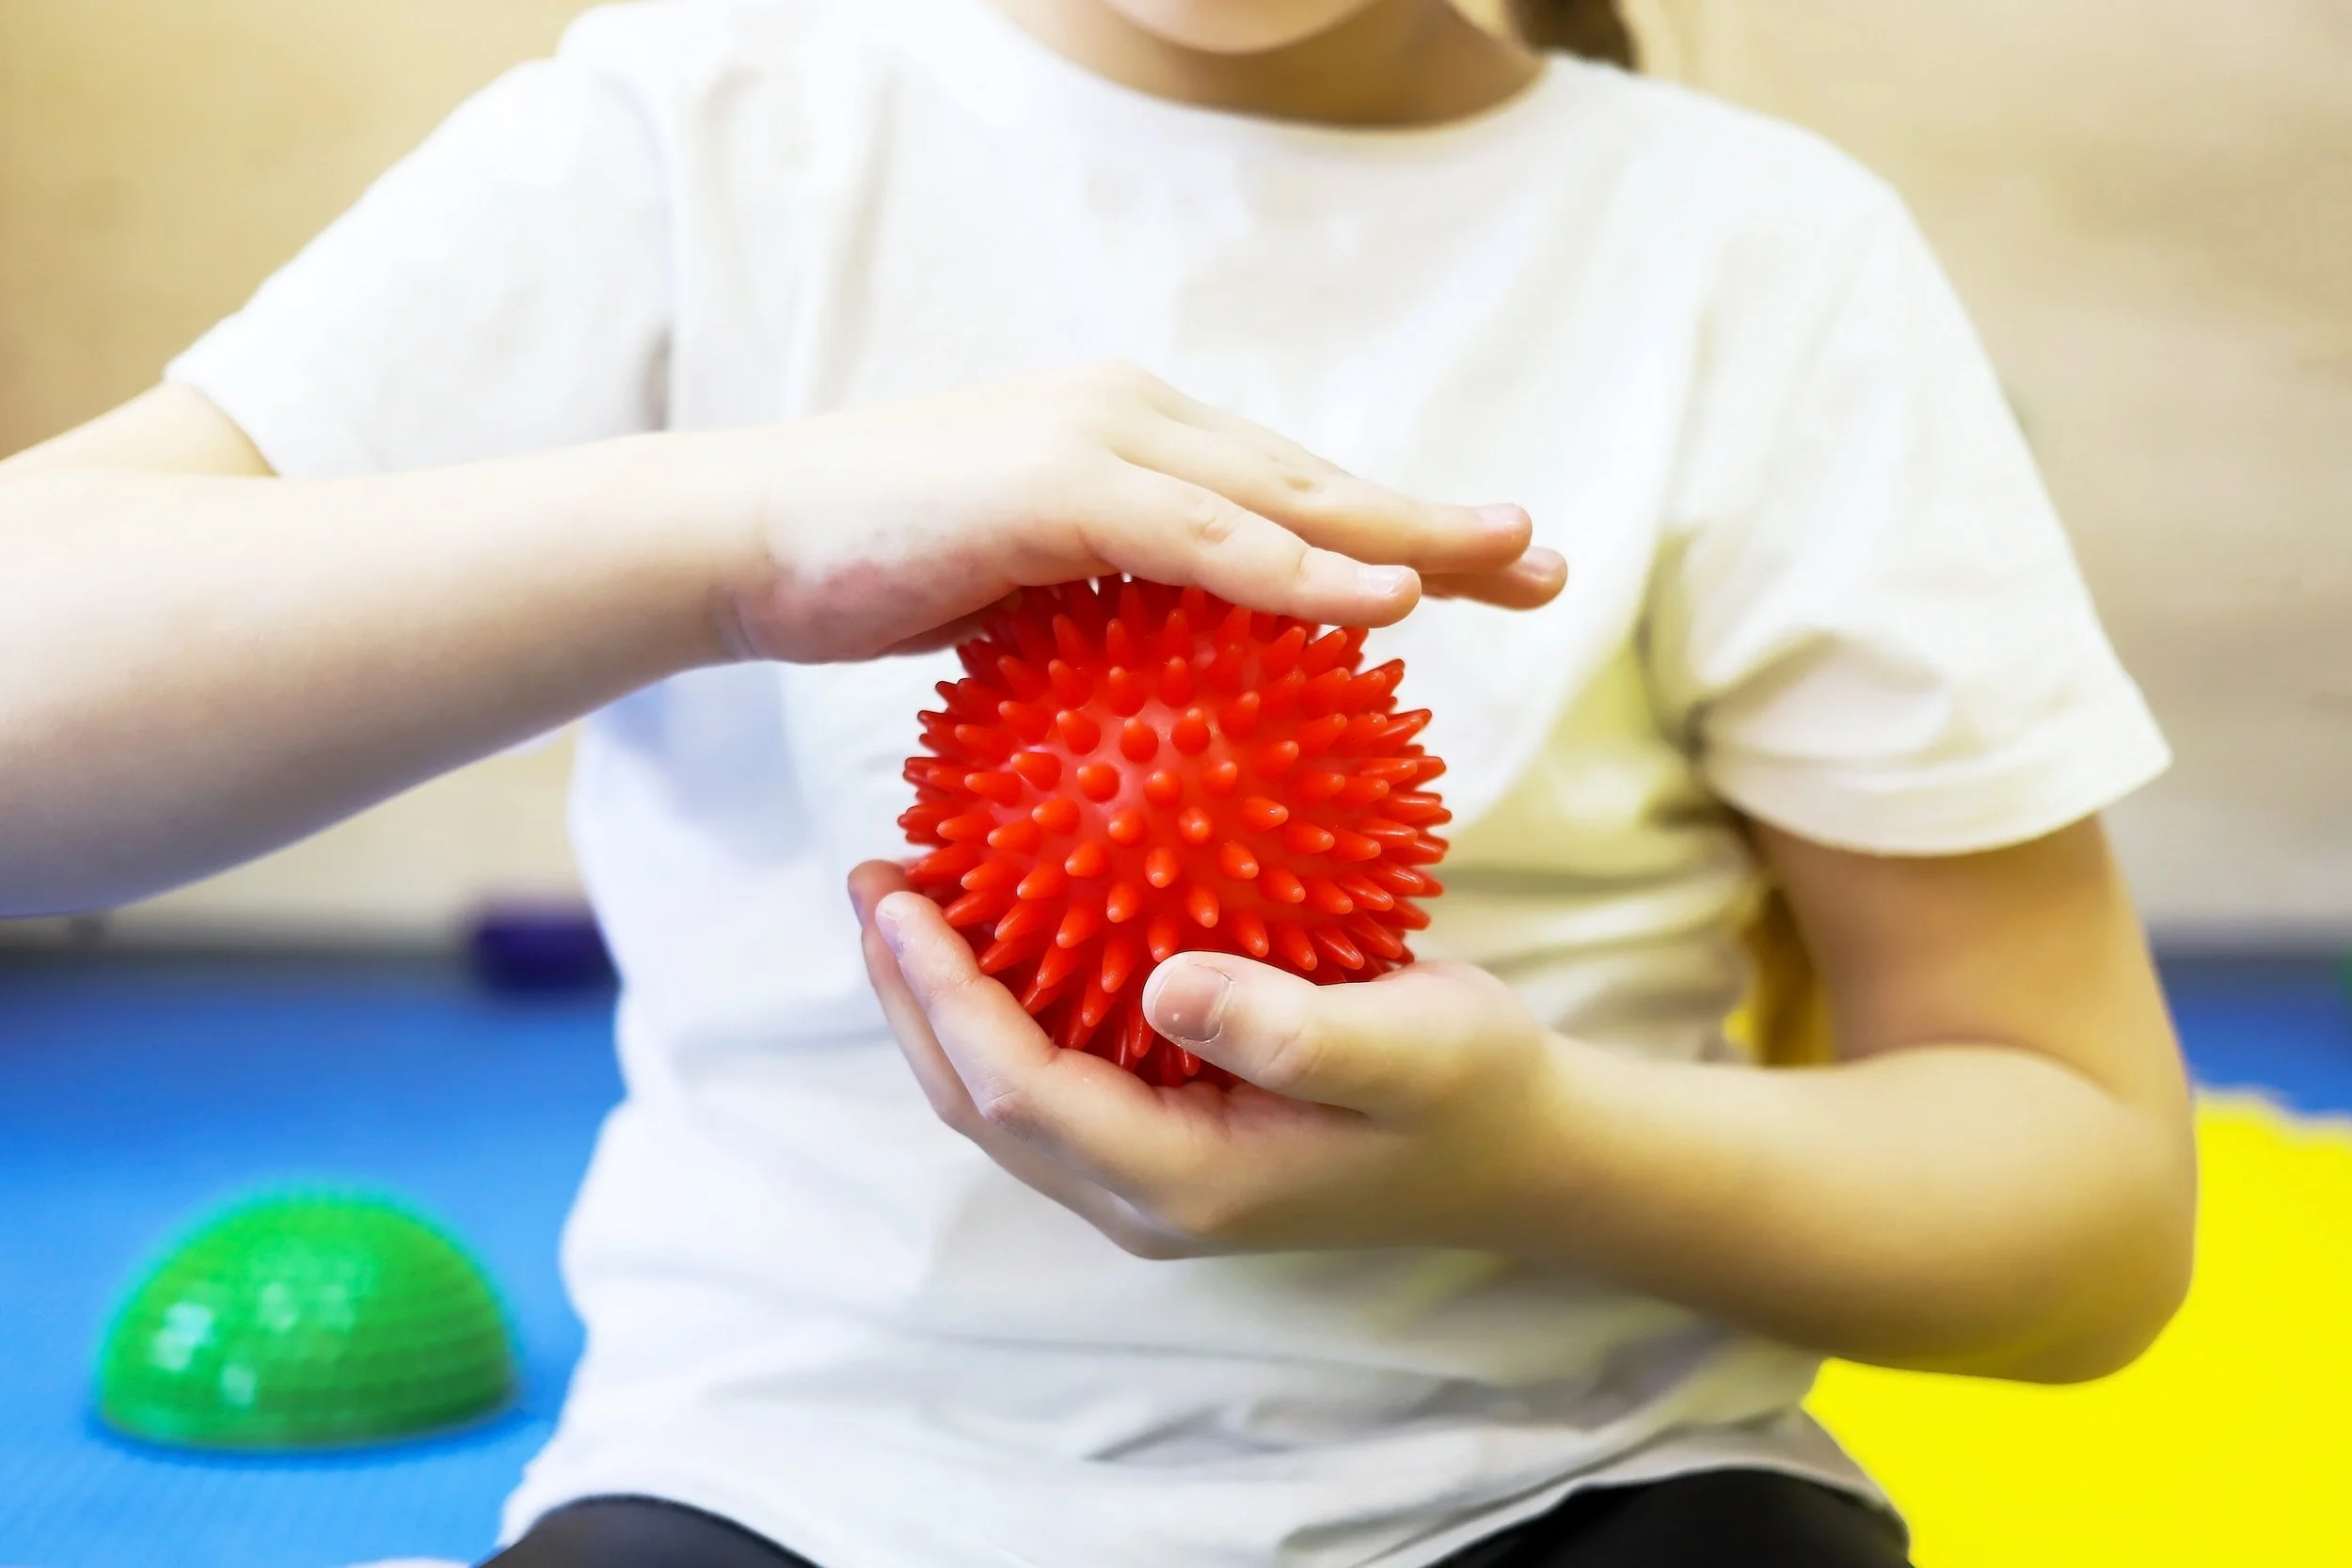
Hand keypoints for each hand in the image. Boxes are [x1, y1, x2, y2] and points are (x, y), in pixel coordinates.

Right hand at [679, 361, 1565, 662]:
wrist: (745, 539)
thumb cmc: (868, 573)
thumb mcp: (1011, 607)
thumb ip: (1094, 630)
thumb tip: (1152, 709)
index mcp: (1133, 451)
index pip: (1285, 495)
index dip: (1391, 529)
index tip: (1483, 573)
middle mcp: (1136, 425)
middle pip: (1316, 481)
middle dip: (1438, 521)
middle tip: (1544, 559)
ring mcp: (1102, 442)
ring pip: (1286, 493)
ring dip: (1405, 532)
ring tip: (1511, 561)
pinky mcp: (1060, 481)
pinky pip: (1206, 537)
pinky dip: (1299, 569)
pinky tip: (1386, 607)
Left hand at [848, 860, 1561, 1258]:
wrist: (1521, 1148)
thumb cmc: (1473, 1092)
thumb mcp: (1408, 1052)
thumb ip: (1289, 1033)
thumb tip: (1161, 983)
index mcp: (1181, 1181)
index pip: (1018, 1092)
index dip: (945, 999)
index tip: (901, 900)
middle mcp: (1144, 1191)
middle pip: (979, 1100)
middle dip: (910, 997)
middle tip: (874, 880)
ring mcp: (1152, 1168)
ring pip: (1006, 1089)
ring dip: (945, 998)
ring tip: (908, 891)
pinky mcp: (1170, 1130)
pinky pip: (1058, 1063)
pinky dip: (1013, 992)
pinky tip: (1013, 904)